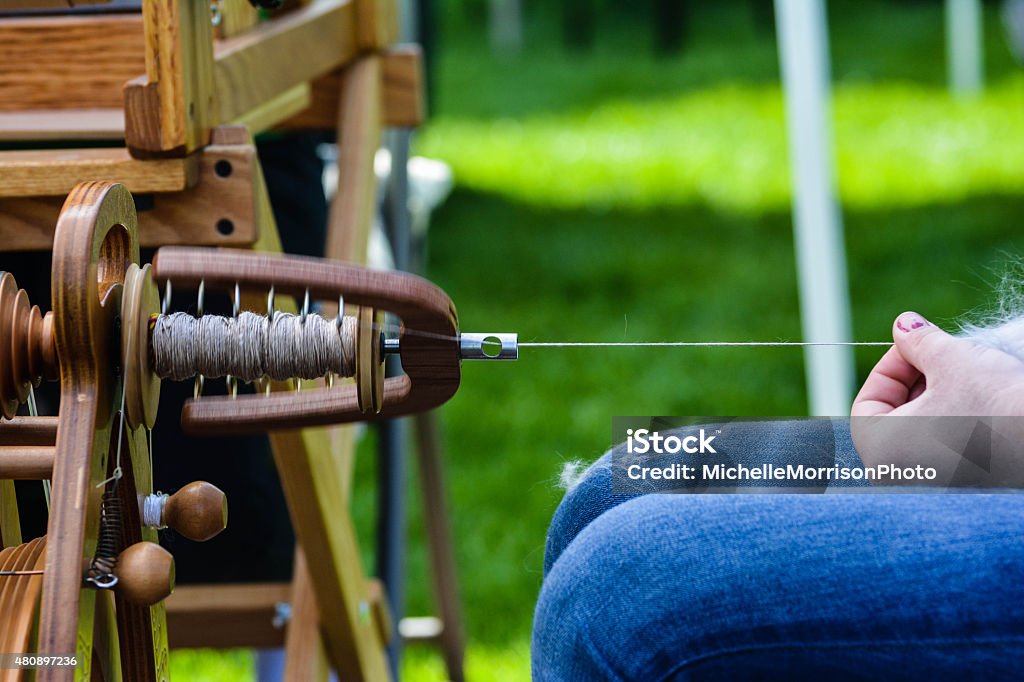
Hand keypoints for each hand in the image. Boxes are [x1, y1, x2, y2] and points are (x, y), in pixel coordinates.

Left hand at [851, 311, 1023, 486]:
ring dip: (937, 400)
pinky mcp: (963, 488)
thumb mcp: (951, 360)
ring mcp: (933, 485)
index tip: (916, 346)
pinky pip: (946, 451)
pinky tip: (979, 405)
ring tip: (966, 379)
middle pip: (895, 418)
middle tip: (943, 357)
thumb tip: (904, 325)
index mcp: (881, 452)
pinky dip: (954, 424)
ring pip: (921, 433)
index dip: (890, 366)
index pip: (867, 403)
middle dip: (916, 381)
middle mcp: (899, 478)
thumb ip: (918, 341)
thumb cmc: (995, 404)